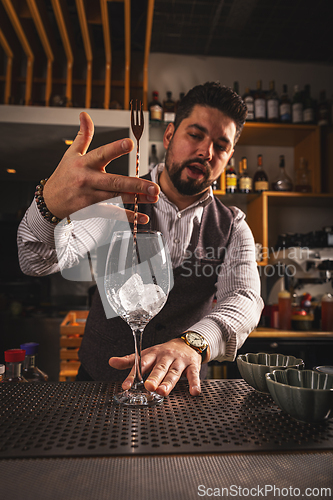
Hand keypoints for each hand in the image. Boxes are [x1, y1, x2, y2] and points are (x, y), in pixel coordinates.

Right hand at [43, 111, 159, 220]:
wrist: (49, 202)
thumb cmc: (63, 176)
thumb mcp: (71, 154)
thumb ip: (83, 135)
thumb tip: (85, 115)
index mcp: (85, 163)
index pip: (102, 154)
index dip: (116, 148)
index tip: (130, 143)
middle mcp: (88, 180)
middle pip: (114, 182)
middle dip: (136, 184)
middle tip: (153, 186)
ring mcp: (90, 196)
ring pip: (117, 197)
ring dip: (137, 199)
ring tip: (153, 197)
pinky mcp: (91, 210)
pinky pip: (112, 213)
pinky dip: (127, 217)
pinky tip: (141, 218)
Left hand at [109, 338, 202, 396]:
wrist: (188, 342)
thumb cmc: (164, 352)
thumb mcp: (147, 354)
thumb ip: (130, 360)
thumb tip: (111, 362)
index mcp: (153, 354)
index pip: (142, 364)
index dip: (133, 374)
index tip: (126, 385)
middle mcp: (166, 357)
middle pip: (159, 368)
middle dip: (154, 377)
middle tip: (149, 387)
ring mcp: (179, 361)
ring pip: (174, 373)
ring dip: (169, 382)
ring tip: (163, 392)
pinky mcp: (192, 365)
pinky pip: (193, 375)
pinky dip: (194, 383)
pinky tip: (194, 392)